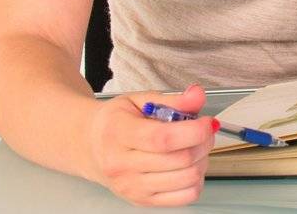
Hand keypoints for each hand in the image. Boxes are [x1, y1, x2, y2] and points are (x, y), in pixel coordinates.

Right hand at [85, 83, 216, 205]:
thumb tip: (197, 96)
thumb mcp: (139, 100)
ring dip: (202, 160)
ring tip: (194, 146)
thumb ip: (172, 100)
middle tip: (204, 130)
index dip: (194, 131)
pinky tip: (188, 166)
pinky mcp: (141, 200)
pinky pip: (184, 197)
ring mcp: (131, 187)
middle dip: (203, 142)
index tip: (207, 121)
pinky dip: (196, 180)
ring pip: (186, 178)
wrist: (90, 146)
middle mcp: (121, 165)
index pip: (163, 139)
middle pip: (180, 159)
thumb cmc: (115, 122)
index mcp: (118, 134)